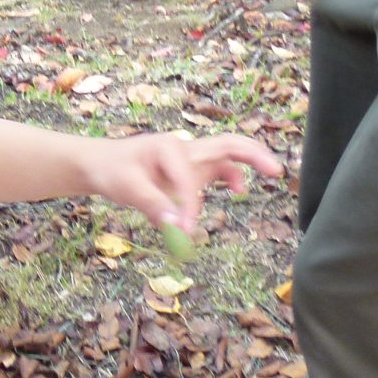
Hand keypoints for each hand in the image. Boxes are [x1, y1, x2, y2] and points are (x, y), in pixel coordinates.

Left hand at [77, 132, 282, 232]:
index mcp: (169, 148)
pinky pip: (216, 170)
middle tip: (276, 170)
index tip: (183, 232)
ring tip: (272, 172)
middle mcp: (184, 148)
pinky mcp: (189, 169)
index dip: (189, 207)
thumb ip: (153, 205)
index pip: (189, 179)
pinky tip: (236, 190)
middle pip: (226, 145)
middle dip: (252, 155)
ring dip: (248, 162)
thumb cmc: (112, 170)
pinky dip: (230, 177)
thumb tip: (178, 229)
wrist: (101, 163)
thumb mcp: (126, 187)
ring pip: (226, 155)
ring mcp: (189, 158)